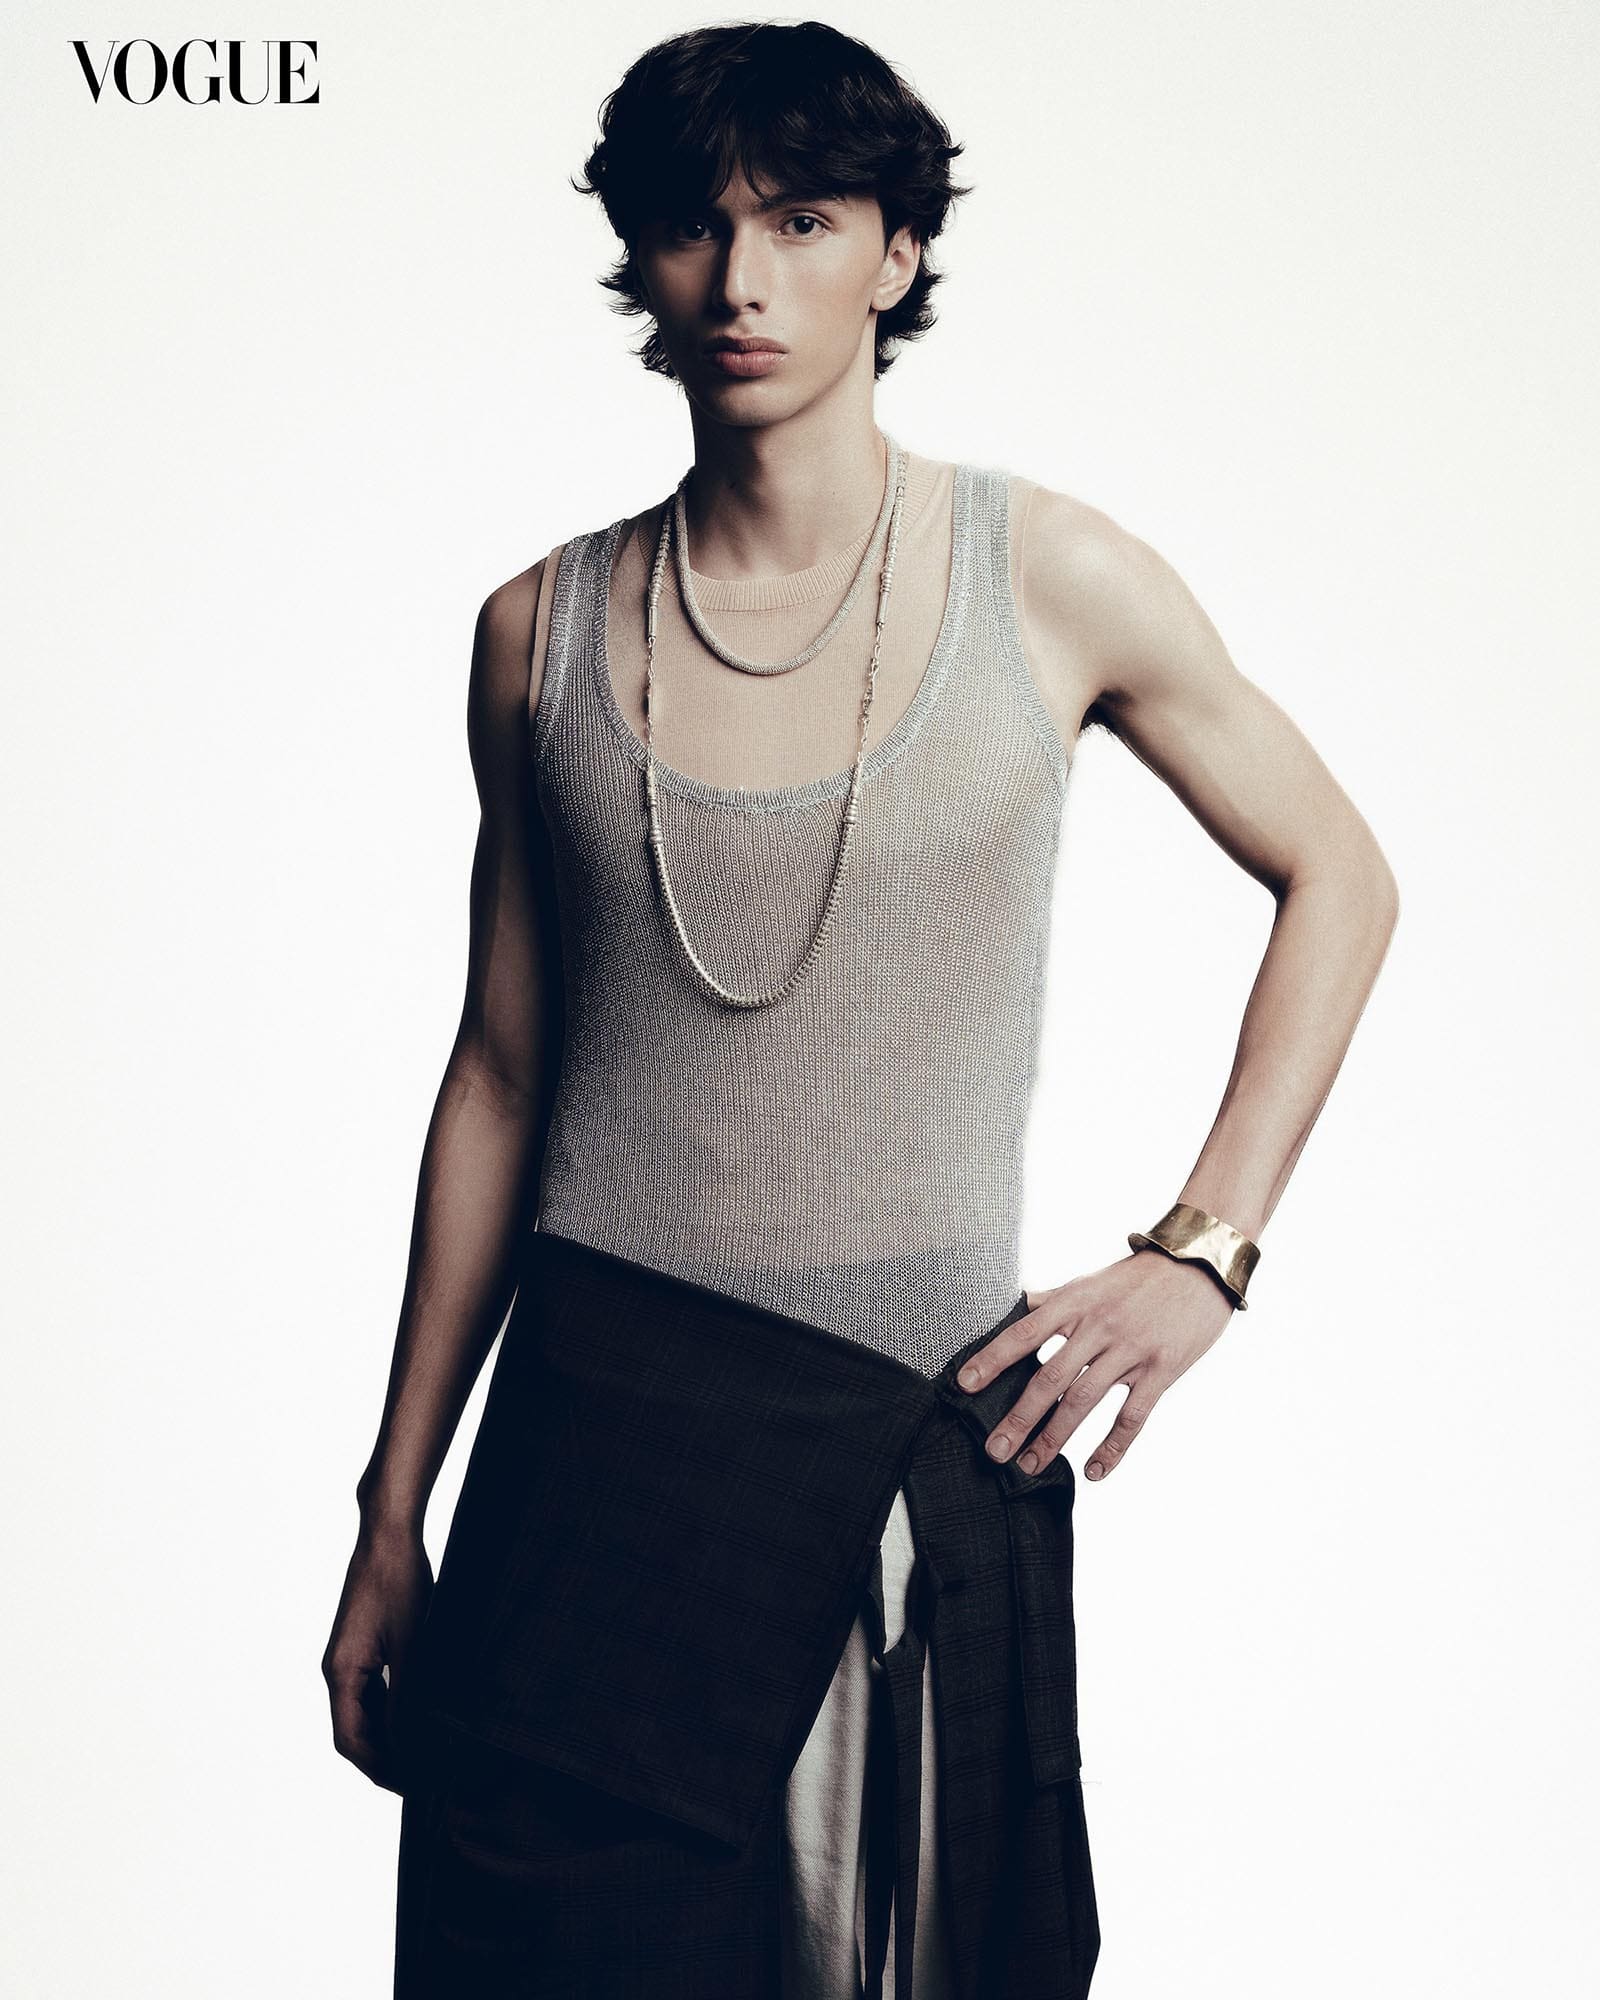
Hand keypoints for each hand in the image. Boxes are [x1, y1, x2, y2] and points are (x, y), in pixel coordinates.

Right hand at [322, 1519, 433, 1793]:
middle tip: (424, 1776)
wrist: (389, 1535)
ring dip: (390, 1735)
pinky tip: (421, 1715)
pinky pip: (373, 1690)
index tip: (411, 1785)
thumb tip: (412, 1745)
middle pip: (355, 1731)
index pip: (350, 1740)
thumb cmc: (400, 1583)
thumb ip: (407, 1698)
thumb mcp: (412, 1646)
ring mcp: (350, 1658)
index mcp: (341, 1673)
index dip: (379, 1768)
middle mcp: (338, 1670)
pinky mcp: (364, 1645)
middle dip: (386, 1758)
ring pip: (365, 1712)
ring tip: (427, 1752)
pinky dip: (393, 1710)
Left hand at [956, 1251, 1236, 1481]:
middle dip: (1018, 1418)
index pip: (1024, 1333)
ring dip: (1054, 1438)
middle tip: (994, 1450)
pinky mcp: (1161, 1371)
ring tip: (1031, 1466)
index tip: (964, 1385)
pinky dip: (1111, 1448)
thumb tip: (1021, 1304)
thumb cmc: (1142, 1275)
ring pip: (1083, 1401)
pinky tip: (1093, 1471)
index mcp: (1076, 1302)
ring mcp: (1130, 1351)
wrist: (1201, 1265)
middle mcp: (1098, 1327)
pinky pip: (1131, 1418)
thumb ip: (1056, 1299)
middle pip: (1049, 1378)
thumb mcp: (1092, 1280)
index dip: (992, 1359)